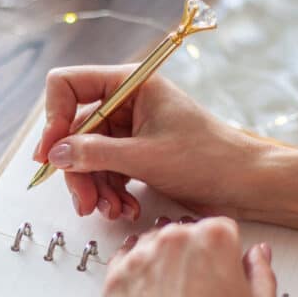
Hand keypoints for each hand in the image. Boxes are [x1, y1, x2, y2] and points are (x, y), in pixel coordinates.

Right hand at [33, 65, 268, 220]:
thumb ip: (95, 154)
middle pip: (75, 130)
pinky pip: (106, 171)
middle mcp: (126, 102)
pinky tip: (126, 210)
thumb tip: (55, 154)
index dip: (54, 118)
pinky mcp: (136, 154)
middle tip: (85, 203)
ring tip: (113, 212)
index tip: (51, 154)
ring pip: (88, 156)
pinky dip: (111, 193)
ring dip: (95, 188)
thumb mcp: (145, 156)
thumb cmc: (208, 159)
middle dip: (77, 170)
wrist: (246, 184)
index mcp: (130, 83)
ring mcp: (130, 129)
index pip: (68, 85)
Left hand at [102, 217, 276, 296]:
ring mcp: (138, 259)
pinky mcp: (113, 280)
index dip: (225, 251)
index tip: (224, 270)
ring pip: (153, 245)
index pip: (221, 227)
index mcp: (213, 238)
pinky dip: (137, 274)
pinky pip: (125, 262)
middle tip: (201, 291)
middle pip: (185, 232)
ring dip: (163, 262)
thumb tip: (256, 257)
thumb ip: (260, 274)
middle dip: (193, 255)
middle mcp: (173, 240)